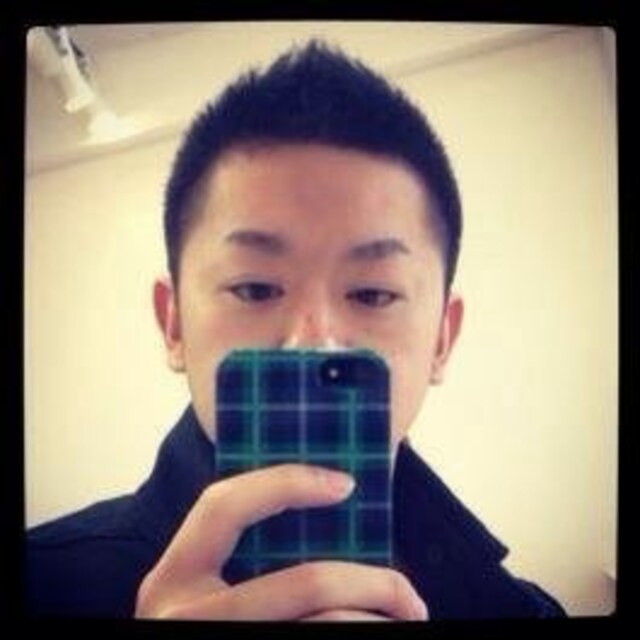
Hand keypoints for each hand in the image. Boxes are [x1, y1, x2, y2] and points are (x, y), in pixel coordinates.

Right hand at [135, 464, 427, 620]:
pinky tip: (378, 634)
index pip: (222, 505)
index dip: (284, 482)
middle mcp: (184, 619)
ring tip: (402, 624)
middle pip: (306, 583)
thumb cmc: (215, 623)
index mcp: (172, 580)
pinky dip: (363, 635)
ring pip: (328, 626)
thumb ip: (245, 561)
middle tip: (409, 597)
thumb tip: (334, 511)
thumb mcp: (208, 595)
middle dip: (374, 583)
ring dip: (378, 623)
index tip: (347, 483)